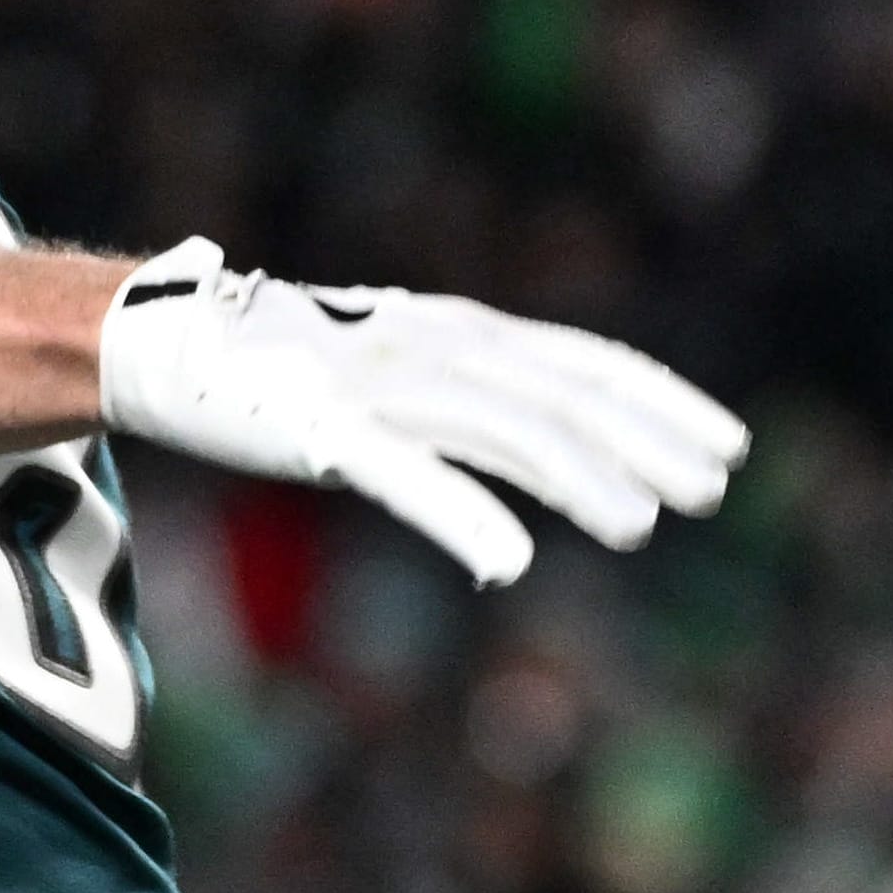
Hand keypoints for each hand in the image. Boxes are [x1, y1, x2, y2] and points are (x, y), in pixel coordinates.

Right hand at [96, 244, 745, 589]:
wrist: (164, 340)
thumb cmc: (292, 371)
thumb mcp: (403, 379)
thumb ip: (480, 410)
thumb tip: (570, 462)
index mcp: (459, 332)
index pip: (582, 362)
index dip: (660, 402)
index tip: (728, 447)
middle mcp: (431, 345)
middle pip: (559, 392)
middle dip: (644, 439)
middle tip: (714, 489)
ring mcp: (376, 383)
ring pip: (497, 427)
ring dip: (576, 477)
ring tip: (639, 526)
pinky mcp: (316, 428)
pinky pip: (403, 474)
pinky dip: (462, 513)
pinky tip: (510, 560)